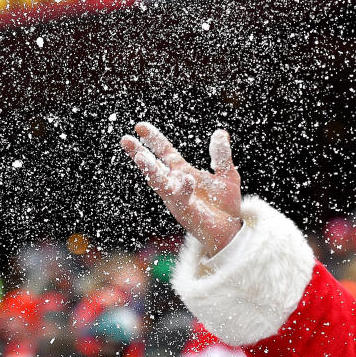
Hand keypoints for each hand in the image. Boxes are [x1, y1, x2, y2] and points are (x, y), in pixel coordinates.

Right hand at [121, 122, 241, 256]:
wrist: (230, 229)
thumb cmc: (224, 205)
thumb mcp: (226, 174)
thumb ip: (221, 155)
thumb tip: (220, 132)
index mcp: (182, 173)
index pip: (165, 152)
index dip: (153, 139)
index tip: (140, 126)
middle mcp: (175, 185)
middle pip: (154, 166)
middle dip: (139, 154)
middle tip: (125, 140)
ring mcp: (178, 199)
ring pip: (160, 184)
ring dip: (150, 170)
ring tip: (141, 156)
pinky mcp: (186, 212)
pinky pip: (182, 199)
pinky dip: (184, 188)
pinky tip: (188, 177)